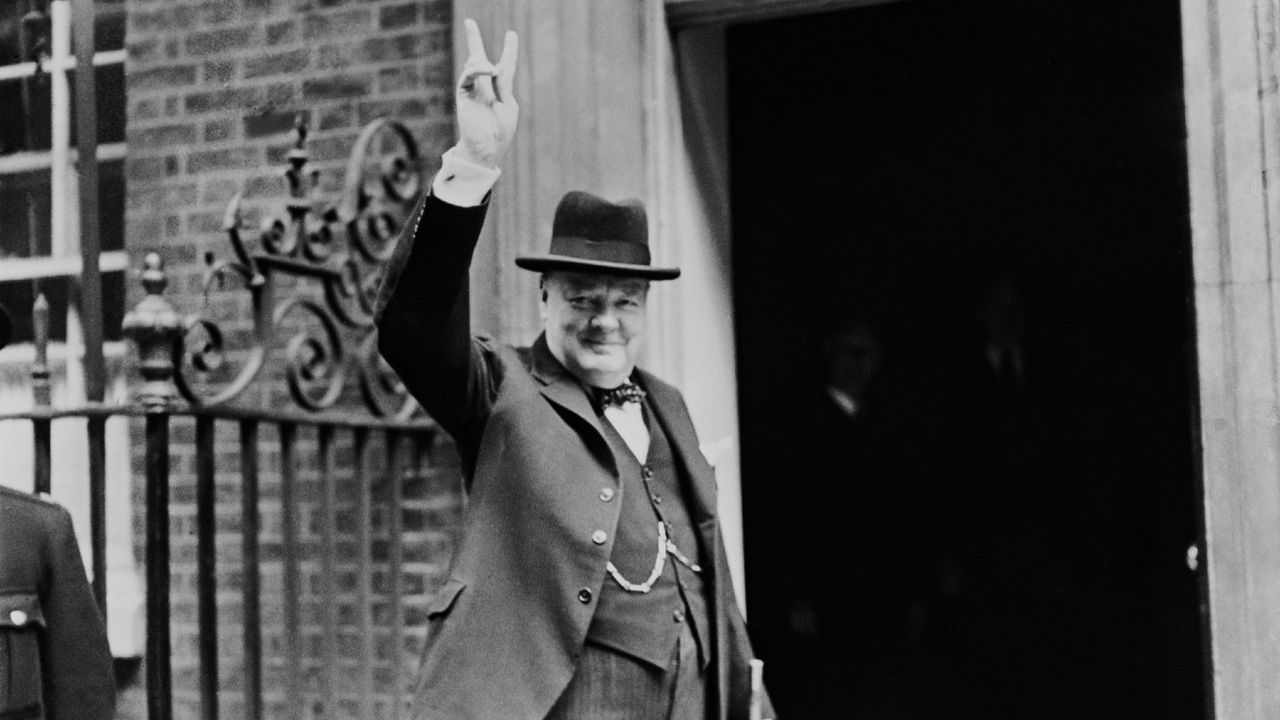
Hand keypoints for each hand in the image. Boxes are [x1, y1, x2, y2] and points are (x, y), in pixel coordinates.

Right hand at [455, 19, 518, 167]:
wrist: (487, 150)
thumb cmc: (501, 132)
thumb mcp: (509, 107)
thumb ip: (503, 86)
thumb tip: (494, 67)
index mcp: (501, 90)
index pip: (505, 65)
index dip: (509, 50)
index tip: (511, 34)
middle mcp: (485, 87)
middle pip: (479, 58)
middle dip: (473, 40)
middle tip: (469, 22)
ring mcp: (473, 90)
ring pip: (472, 65)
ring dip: (481, 62)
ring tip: (490, 67)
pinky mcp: (464, 96)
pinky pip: (467, 77)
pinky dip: (476, 70)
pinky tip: (486, 69)